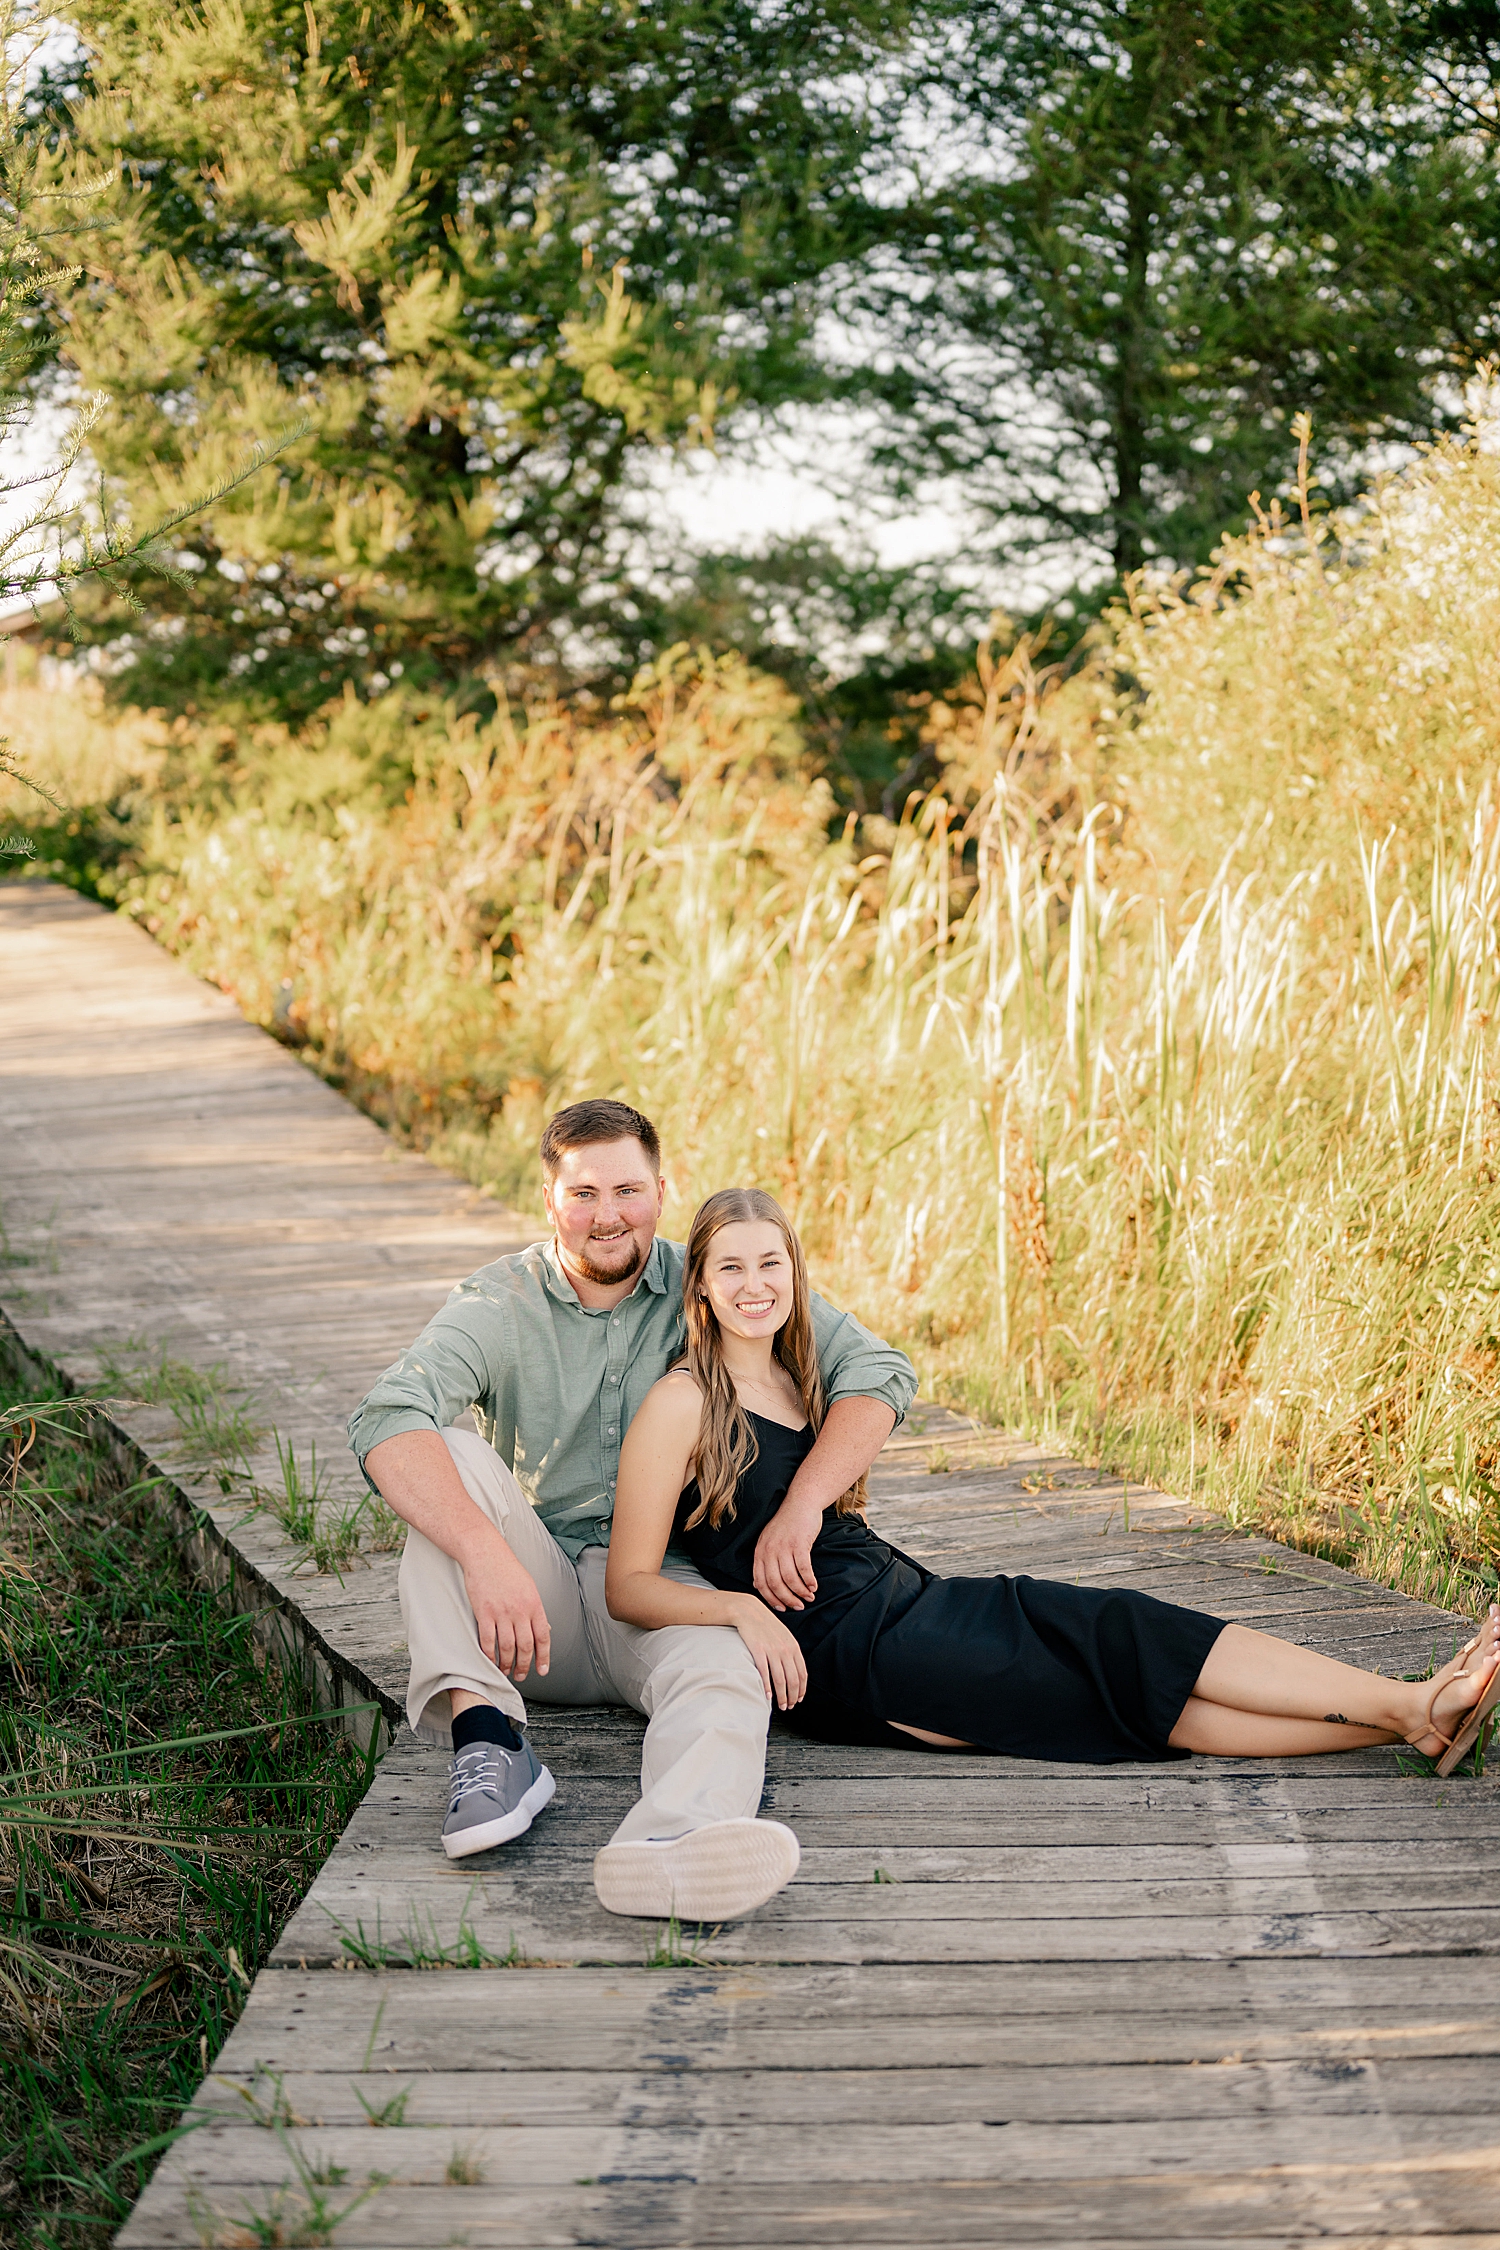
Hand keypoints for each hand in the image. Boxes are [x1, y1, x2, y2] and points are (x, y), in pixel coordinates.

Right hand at [460, 1524, 551, 1683]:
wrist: (485, 1553)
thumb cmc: (507, 1568)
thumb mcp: (529, 1587)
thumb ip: (536, 1609)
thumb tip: (545, 1630)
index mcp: (534, 1603)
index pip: (543, 1636)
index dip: (543, 1656)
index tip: (542, 1670)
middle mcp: (520, 1610)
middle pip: (525, 1646)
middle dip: (524, 1665)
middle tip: (521, 1675)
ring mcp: (501, 1612)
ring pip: (507, 1647)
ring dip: (506, 1663)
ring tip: (505, 1671)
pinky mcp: (483, 1612)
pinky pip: (487, 1640)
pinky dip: (489, 1655)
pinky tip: (490, 1661)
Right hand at [729, 1594, 807, 1709]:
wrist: (749, 1611)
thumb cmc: (766, 1624)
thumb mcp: (784, 1635)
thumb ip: (790, 1651)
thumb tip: (794, 1669)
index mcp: (793, 1646)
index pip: (802, 1673)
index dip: (801, 1690)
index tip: (798, 1699)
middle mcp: (785, 1649)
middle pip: (793, 1680)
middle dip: (792, 1696)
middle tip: (789, 1706)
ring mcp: (772, 1650)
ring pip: (781, 1680)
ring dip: (782, 1696)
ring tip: (780, 1705)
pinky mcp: (758, 1651)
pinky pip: (765, 1673)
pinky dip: (767, 1687)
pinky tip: (768, 1695)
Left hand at [753, 1494, 822, 1611]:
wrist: (801, 1502)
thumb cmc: (787, 1525)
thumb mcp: (769, 1541)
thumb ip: (766, 1560)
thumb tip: (762, 1584)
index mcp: (760, 1552)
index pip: (760, 1582)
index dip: (771, 1599)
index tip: (781, 1608)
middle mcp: (769, 1550)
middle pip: (775, 1584)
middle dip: (787, 1599)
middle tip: (798, 1607)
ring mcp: (784, 1547)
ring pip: (790, 1579)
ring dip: (800, 1592)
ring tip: (809, 1597)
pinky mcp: (799, 1543)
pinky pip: (804, 1569)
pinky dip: (809, 1581)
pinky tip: (814, 1586)